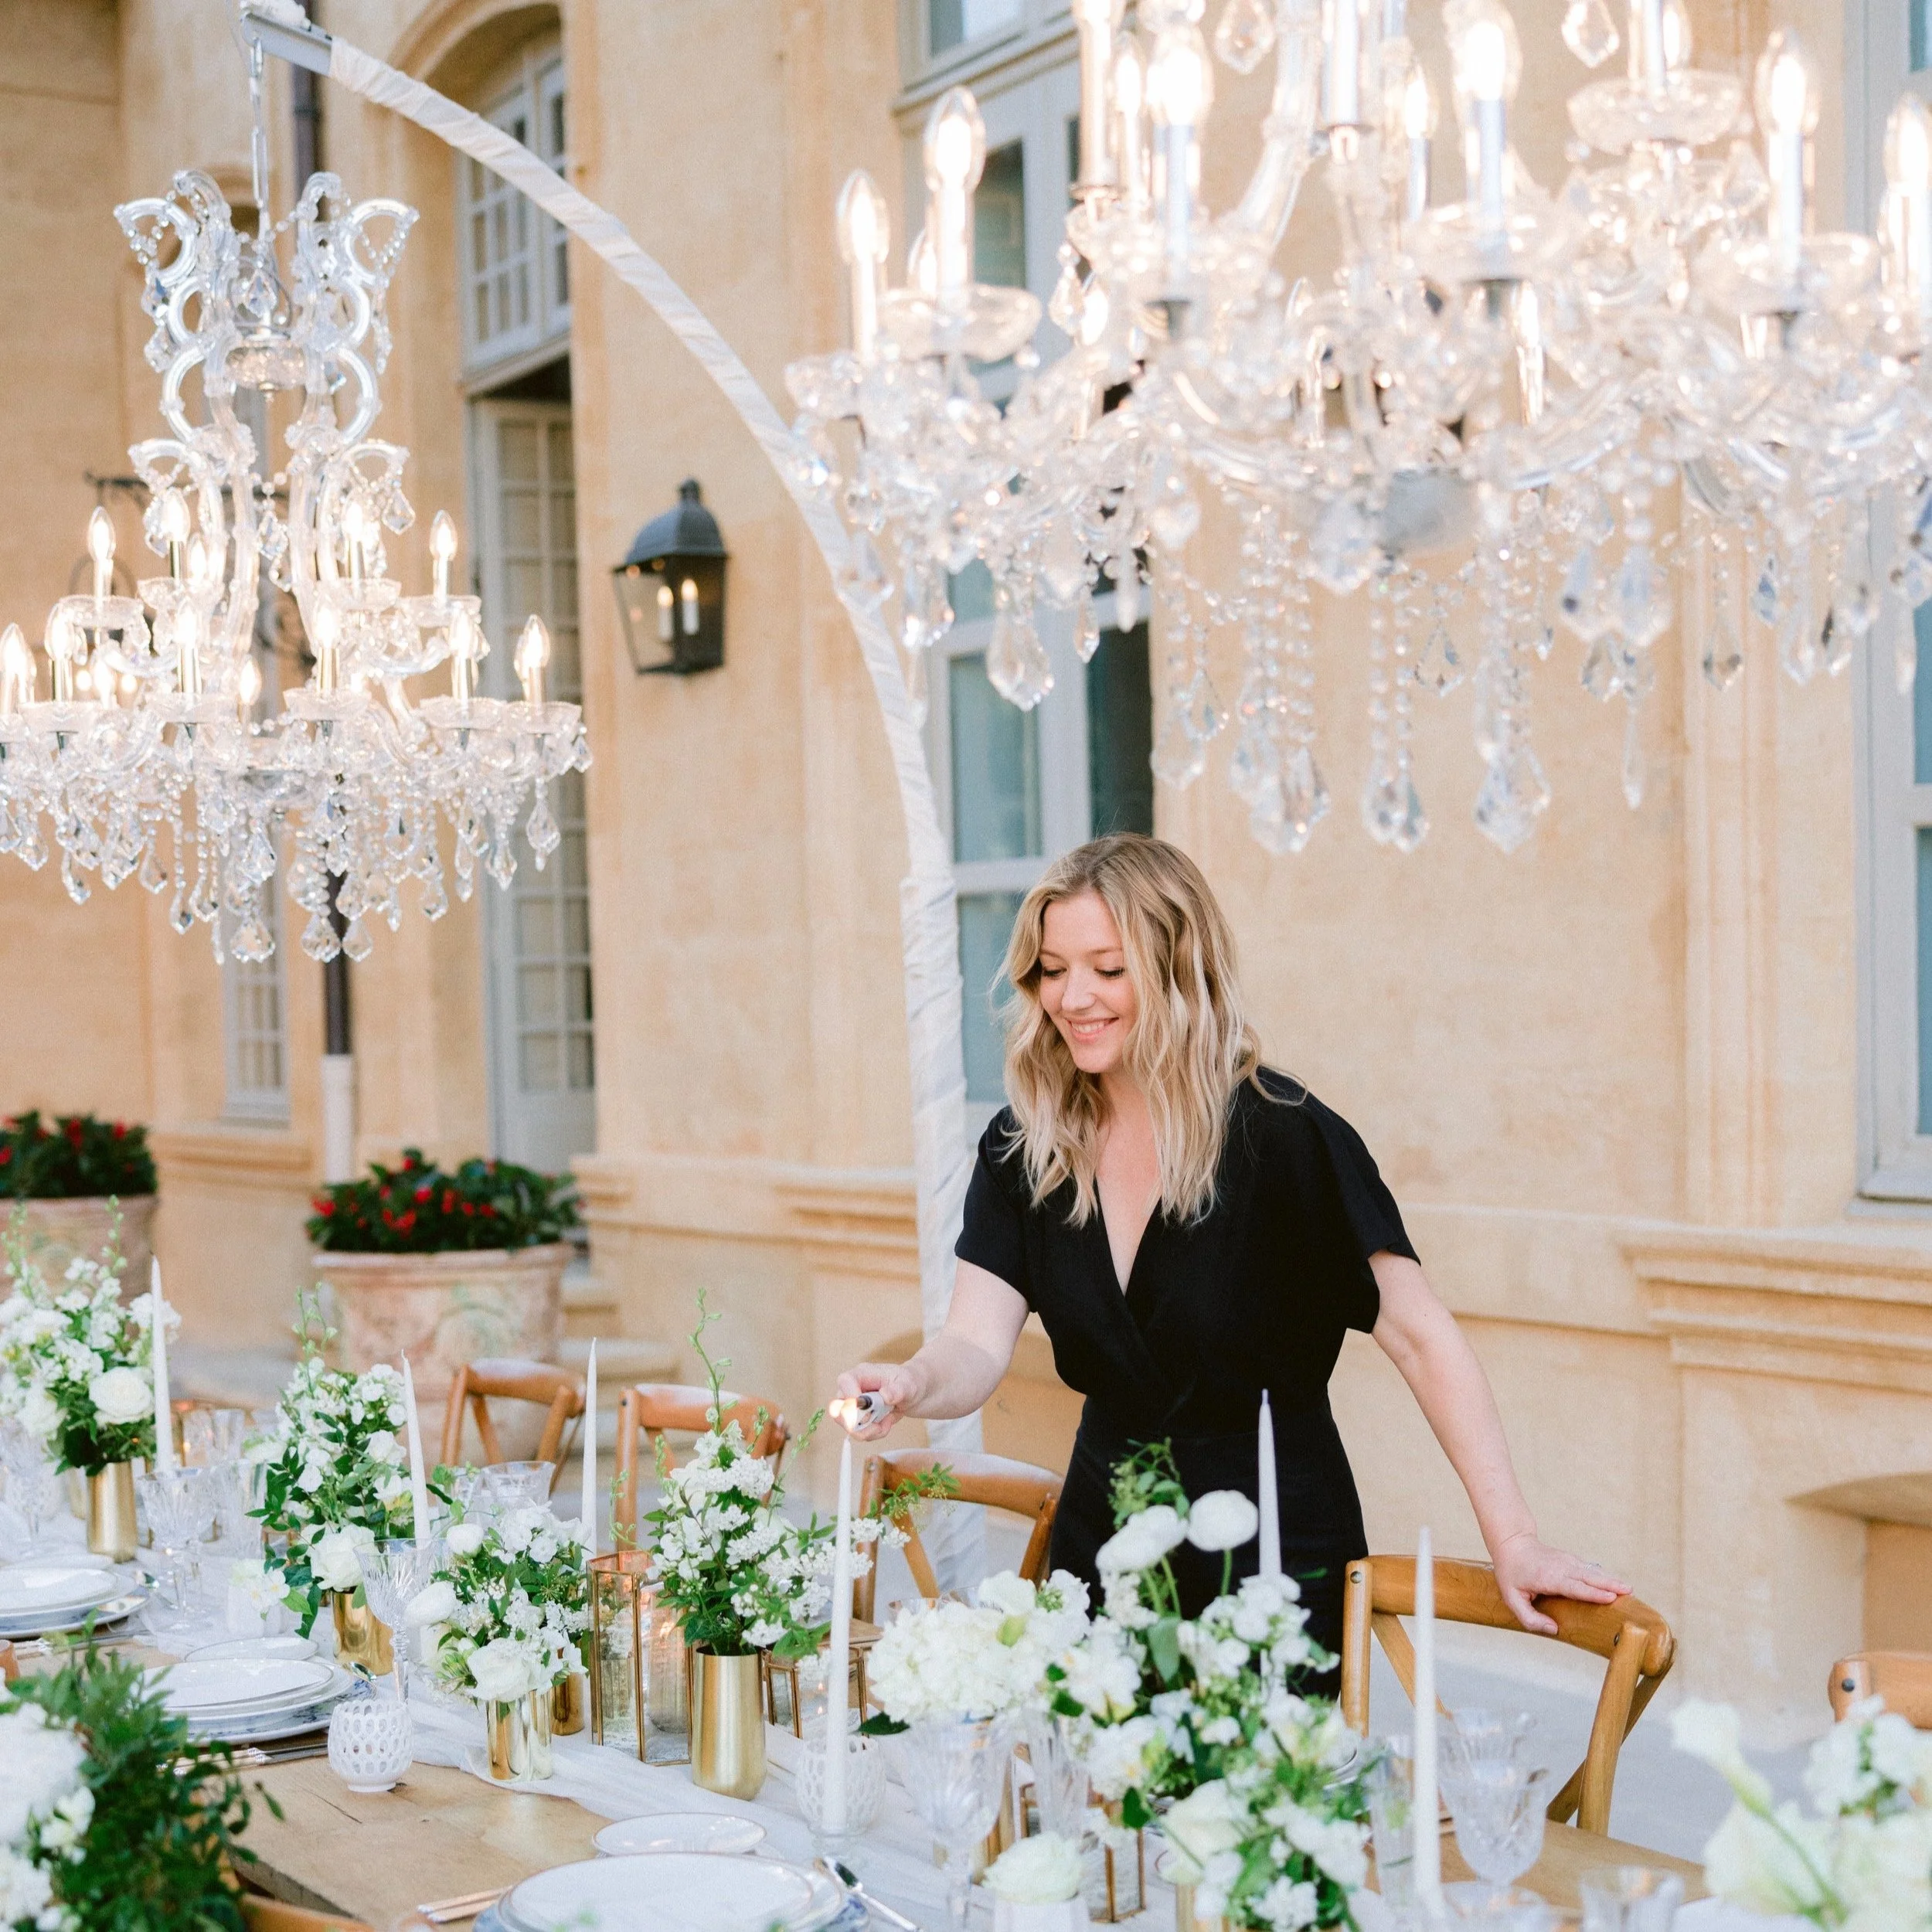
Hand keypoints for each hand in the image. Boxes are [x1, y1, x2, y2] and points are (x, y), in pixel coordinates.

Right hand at [834, 1363, 920, 1439]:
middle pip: (839, 1408)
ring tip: (887, 1424)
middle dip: (859, 1423)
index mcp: (862, 1374)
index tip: (868, 1411)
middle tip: (879, 1426)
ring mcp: (854, 1405)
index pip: (845, 1381)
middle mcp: (853, 1388)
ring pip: (848, 1425)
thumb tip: (885, 1395)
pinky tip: (887, 1424)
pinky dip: (874, 1433)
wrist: (916, 1393)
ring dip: (869, 1431)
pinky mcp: (859, 1418)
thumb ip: (897, 1390)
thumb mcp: (908, 1385)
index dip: (851, 1398)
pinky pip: (858, 1432)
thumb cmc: (910, 1382)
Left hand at [1490, 1531, 1629, 1635]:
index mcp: (1547, 1578)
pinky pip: (1589, 1569)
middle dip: (1608, 1584)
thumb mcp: (1511, 1599)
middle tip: (1628, 1591)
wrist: (1512, 1543)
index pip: (1573, 1586)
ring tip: (1628, 1588)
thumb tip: (1554, 1629)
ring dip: (1610, 1579)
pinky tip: (1615, 1582)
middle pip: (1587, 1577)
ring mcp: (1567, 1561)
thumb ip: (1530, 1618)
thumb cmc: (1511, 1573)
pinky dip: (1603, 1575)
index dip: (1592, 1593)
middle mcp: (1560, 1567)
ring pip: (1591, 1571)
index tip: (1610, 1597)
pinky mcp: (1571, 1560)